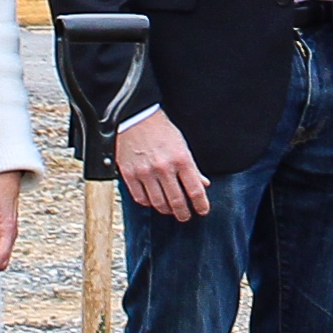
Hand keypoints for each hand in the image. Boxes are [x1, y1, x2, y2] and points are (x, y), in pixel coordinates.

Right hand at [113, 107, 210, 222]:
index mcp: (181, 159)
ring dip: (166, 210)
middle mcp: (164, 168)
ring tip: (169, 209)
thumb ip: (192, 168)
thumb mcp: (182, 145)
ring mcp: (145, 172)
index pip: (195, 191)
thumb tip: (203, 184)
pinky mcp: (129, 174)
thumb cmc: (160, 129)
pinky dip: (148, 203)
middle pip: (177, 202)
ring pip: (158, 203)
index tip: (202, 211)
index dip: (201, 205)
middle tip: (185, 216)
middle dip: (184, 213)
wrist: (135, 117)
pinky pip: (140, 198)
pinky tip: (152, 200)